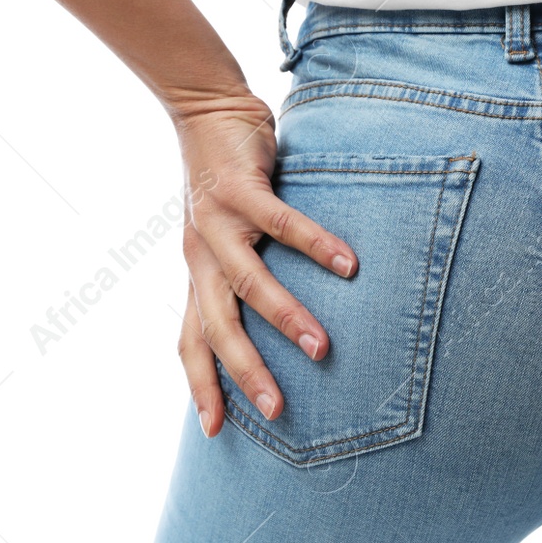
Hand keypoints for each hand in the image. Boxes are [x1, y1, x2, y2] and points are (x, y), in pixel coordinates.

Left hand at [172, 91, 357, 437]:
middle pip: (217, 326)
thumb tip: (276, 321)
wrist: (203, 110)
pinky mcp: (240, 189)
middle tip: (278, 411)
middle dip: (246, 372)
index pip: (191, 343)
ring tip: (321, 349)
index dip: (201, 386)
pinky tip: (349, 265)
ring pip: (250, 282)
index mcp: (198, 274)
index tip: (215, 432)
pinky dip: (317, 246)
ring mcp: (217, 222)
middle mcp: (200, 256)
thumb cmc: (225, 182)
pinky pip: (282, 224)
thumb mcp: (222, 237)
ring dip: (285, 318)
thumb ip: (240, 275)